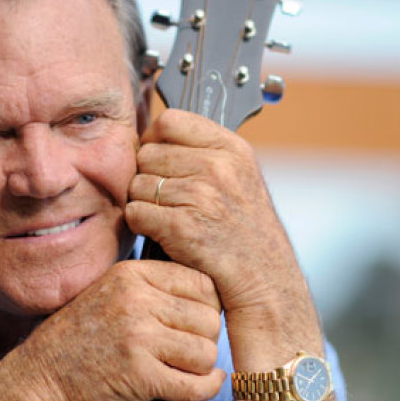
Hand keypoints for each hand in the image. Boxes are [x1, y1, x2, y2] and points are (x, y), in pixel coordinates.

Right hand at [13, 259, 225, 400]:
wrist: (41, 377)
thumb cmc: (81, 335)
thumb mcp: (111, 291)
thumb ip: (154, 286)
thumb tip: (212, 294)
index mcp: (132, 273)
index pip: (202, 283)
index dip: (208, 306)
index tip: (194, 322)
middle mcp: (137, 300)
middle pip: (209, 318)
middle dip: (205, 338)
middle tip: (187, 349)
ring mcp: (138, 338)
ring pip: (206, 352)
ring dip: (201, 365)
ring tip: (182, 367)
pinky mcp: (140, 375)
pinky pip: (196, 385)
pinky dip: (205, 389)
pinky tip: (199, 384)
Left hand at [124, 109, 303, 315]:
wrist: (265, 279)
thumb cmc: (245, 231)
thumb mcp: (239, 176)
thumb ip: (202, 152)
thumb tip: (152, 135)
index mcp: (231, 148)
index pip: (169, 121)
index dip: (154, 139)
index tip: (157, 158)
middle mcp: (218, 167)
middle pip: (146, 154)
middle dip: (147, 176)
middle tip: (165, 198)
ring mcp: (201, 196)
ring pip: (137, 185)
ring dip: (142, 203)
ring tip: (168, 217)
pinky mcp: (183, 227)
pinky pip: (135, 213)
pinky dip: (141, 226)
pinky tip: (163, 234)